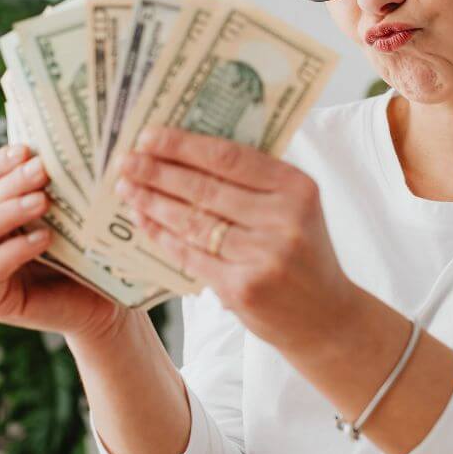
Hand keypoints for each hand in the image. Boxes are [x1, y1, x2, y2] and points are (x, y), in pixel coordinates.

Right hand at [0, 144, 126, 340]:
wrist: (107, 304)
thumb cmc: (92, 252)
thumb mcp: (78, 213)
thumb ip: (67, 184)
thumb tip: (77, 140)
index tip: (28, 149)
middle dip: (12, 181)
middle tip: (43, 171)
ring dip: (7, 211)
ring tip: (42, 203)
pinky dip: (12, 251)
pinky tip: (43, 240)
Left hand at [114, 126, 359, 350]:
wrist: (327, 317)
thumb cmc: (303, 253)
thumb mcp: (295, 209)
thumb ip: (255, 182)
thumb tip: (188, 150)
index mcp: (298, 188)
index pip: (229, 158)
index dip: (183, 145)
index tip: (149, 136)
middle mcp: (284, 219)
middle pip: (205, 188)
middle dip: (157, 171)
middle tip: (125, 160)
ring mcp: (263, 256)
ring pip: (193, 222)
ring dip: (152, 202)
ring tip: (126, 188)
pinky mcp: (242, 289)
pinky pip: (190, 256)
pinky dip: (162, 237)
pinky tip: (143, 221)